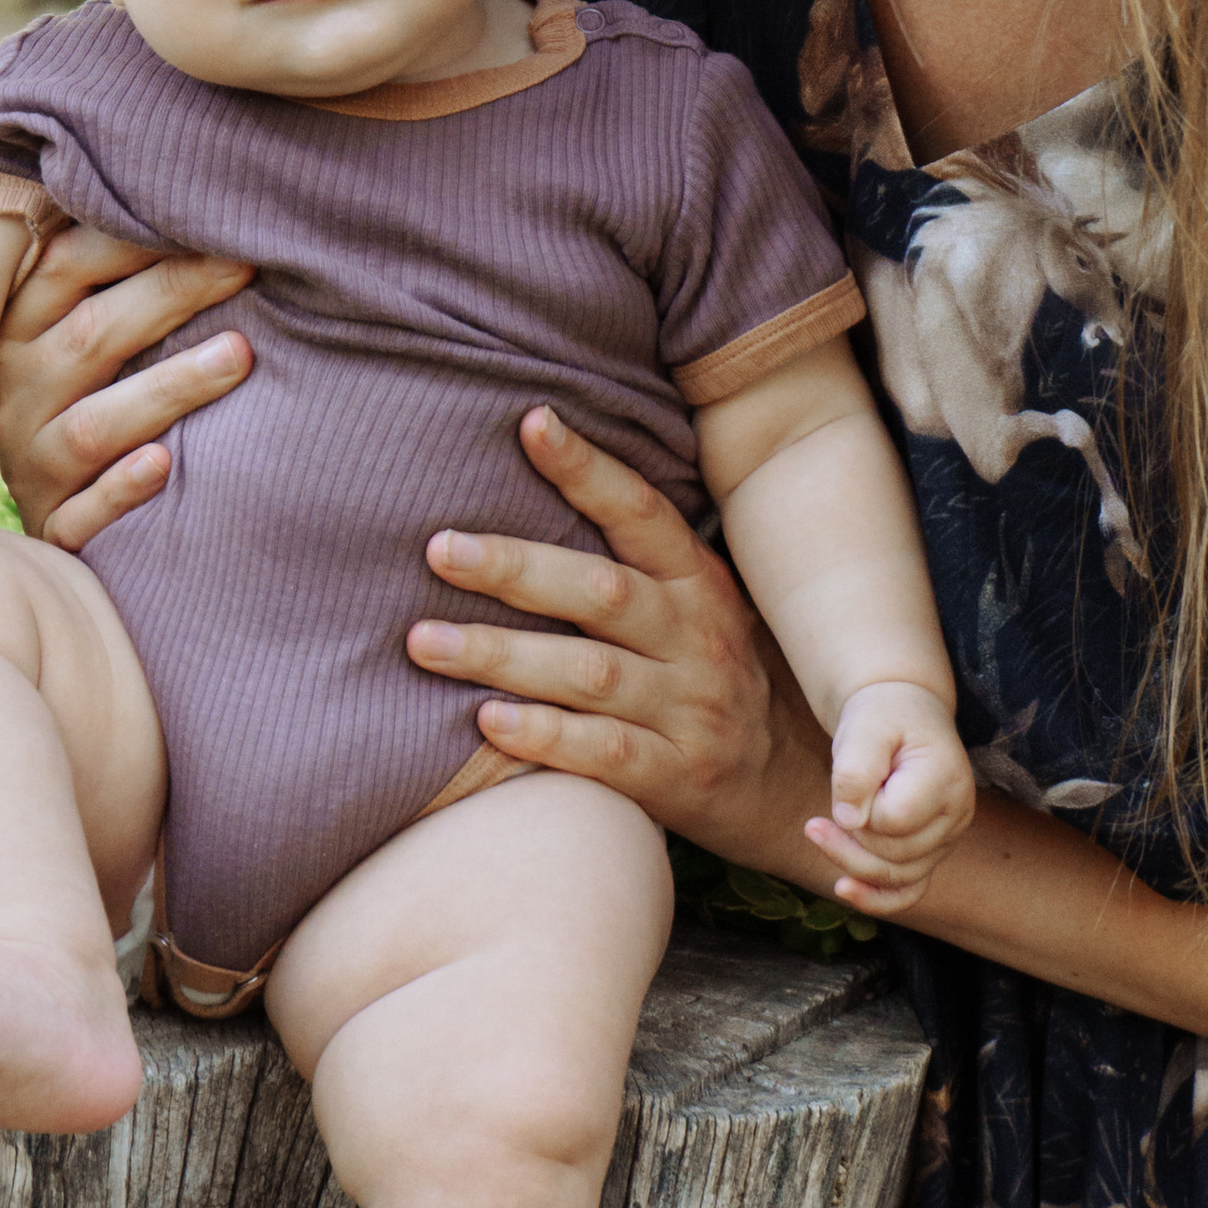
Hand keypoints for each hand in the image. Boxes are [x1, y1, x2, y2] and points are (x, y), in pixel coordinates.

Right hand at [0, 222, 255, 547]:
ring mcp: (32, 464)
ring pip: (94, 426)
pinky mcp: (53, 528)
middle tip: (246, 267)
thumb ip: (120, 275)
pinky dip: (121, 491)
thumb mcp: (86, 329)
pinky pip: (82, 515)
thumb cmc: (91, 395)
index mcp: (21, 328)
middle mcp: (20, 392)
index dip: (133, 240)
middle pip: (91, 336)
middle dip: (171, 297)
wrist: (48, 515)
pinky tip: (165, 467)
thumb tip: (203, 199)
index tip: (210, 216)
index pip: (67, 267)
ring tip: (239, 356)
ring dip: (168, 387)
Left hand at [408, 406, 839, 876]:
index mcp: (699, 583)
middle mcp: (698, 637)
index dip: (589, 468)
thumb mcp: (692, 610)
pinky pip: (605, 754)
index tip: (532, 422)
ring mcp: (691, 709)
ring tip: (424, 643)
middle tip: (439, 550)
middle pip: (602, 591)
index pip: (642, 512)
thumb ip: (627, 564)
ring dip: (503, 655)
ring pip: (591, 674)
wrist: (784, 785)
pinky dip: (546, 735)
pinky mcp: (678, 777)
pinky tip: (487, 722)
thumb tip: (529, 476)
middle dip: (515, 568)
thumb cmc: (705, 679)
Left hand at [808, 684, 973, 911]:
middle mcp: (956, 816)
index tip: (850, 780)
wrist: (900, 715)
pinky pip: (909, 892)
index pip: (895, 820)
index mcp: (947, 780)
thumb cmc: (882, 717)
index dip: (861, 809)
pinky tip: (844, 889)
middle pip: (895, 855)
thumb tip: (848, 821)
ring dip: (850, 862)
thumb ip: (856, 770)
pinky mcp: (929, 853)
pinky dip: (876, 899)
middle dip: (850, 838)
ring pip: (897, 877)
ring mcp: (945, 839)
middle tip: (822, 812)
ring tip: (816, 831)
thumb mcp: (864, 726)